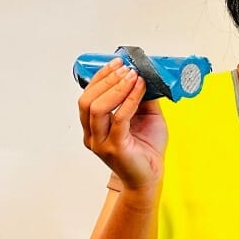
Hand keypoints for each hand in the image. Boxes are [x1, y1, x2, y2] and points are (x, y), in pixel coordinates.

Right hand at [77, 58, 167, 193]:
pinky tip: (140, 89)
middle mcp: (92, 134)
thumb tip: (145, 74)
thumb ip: (141, 98)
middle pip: (87, 100)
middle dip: (106, 79)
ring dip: (116, 87)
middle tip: (125, 67)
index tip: (116, 62)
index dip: (100, 77)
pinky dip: (129, 100)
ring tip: (132, 76)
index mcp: (93, 126)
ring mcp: (101, 142)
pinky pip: (119, 118)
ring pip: (97, 108)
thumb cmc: (146, 148)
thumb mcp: (146, 116)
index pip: (87, 97)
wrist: (151, 176)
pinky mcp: (115, 147)